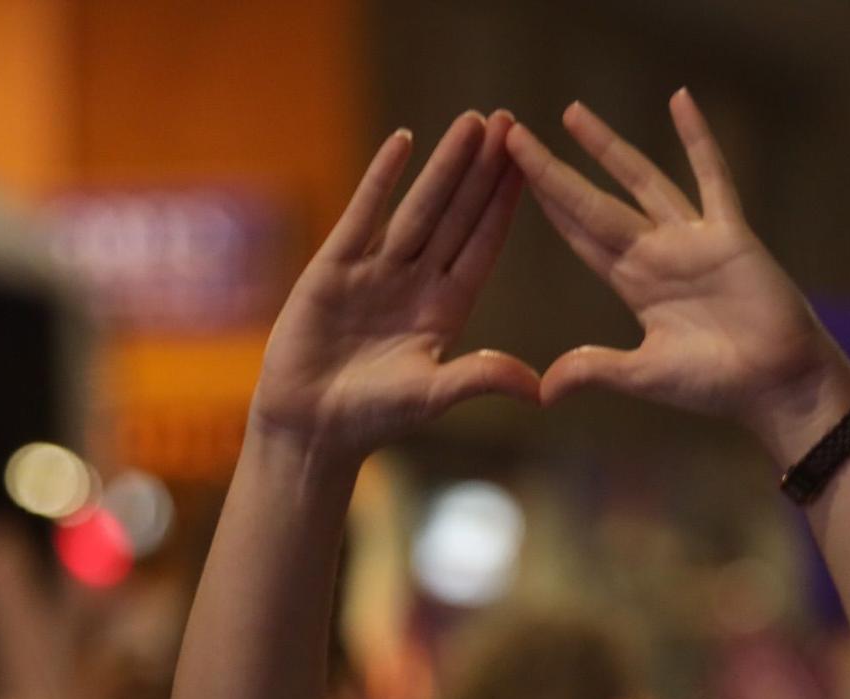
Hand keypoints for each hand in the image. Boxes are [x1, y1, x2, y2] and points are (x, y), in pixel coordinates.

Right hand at [249, 111, 536, 454]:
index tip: (532, 164)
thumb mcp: (433, 395)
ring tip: (471, 122)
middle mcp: (417, 281)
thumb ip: (481, 378)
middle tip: (508, 120)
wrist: (310, 426)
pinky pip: (363, 214)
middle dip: (483, 169)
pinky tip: (403, 141)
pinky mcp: (335, 266)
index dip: (506, 204)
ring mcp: (376, 270)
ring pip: (418, 206)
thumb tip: (539, 390)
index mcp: (447, 308)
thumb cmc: (373, 417)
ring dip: (444, 164)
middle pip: (458, 214)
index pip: (484, 244)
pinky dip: (381, 178)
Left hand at [505, 90, 849, 459]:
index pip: (579, 234)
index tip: (510, 171)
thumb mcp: (646, 377)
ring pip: (642, 180)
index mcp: (634, 285)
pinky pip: (712, 177)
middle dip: (554, 171)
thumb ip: (596, 371)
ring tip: (572, 114)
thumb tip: (542, 392)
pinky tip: (680, 99)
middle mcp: (657, 254)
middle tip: (514, 134)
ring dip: (607, 147)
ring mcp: (692, 240)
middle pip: (594, 202)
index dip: (546, 203)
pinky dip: (698, 139)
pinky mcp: (730, 234)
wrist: (779, 385)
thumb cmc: (718, 385)